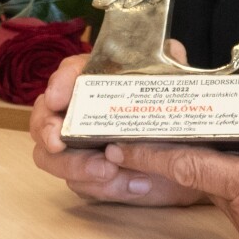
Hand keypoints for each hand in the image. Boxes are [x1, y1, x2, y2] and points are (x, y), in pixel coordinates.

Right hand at [29, 51, 209, 206]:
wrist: (194, 161)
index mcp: (98, 82)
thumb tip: (171, 49)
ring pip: (53, 158)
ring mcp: (78, 147)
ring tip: (110, 171)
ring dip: (78, 166)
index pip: (70, 73)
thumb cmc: (176, 118)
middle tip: (59, 143)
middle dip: (47, 131)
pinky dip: (108, 188)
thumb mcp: (177, 87)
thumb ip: (171, 65)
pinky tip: (137, 184)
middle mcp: (80, 113)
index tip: (59, 99)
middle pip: (44, 118)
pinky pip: (83, 185)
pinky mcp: (88, 177)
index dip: (60, 82)